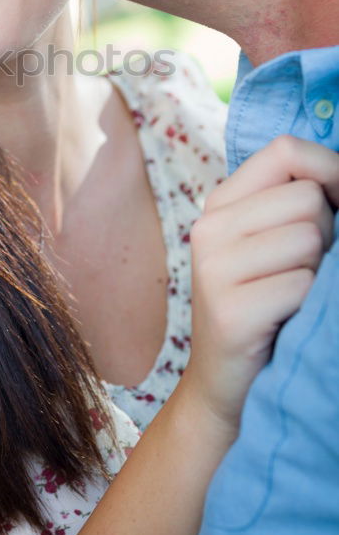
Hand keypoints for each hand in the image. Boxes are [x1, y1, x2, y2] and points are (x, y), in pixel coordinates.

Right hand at [185, 135, 338, 429]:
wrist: (227, 384)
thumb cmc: (266, 304)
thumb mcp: (270, 240)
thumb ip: (296, 199)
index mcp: (220, 203)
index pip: (285, 150)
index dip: (328, 171)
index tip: (337, 205)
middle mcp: (208, 228)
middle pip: (307, 198)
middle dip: (325, 233)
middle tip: (299, 270)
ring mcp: (214, 268)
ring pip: (309, 238)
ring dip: (318, 271)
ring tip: (292, 294)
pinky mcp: (230, 311)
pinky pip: (304, 284)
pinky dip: (309, 304)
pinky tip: (285, 319)